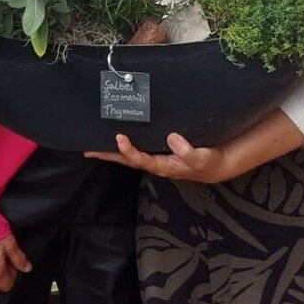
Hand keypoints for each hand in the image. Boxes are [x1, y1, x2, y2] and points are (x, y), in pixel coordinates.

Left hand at [86, 131, 234, 183]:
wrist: (214, 165)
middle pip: (127, 160)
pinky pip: (137, 148)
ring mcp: (155, 158)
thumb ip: (187, 151)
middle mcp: (155, 163)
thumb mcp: (201, 158)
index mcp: (163, 165)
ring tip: (94, 145)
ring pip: (129, 155)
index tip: (119, 138)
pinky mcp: (158, 151)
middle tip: (89, 150)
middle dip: (108, 155)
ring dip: (112, 151)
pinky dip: (124, 145)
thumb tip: (172, 138)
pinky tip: (116, 139)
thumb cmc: (207, 162)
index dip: (129, 151)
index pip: (141, 159)